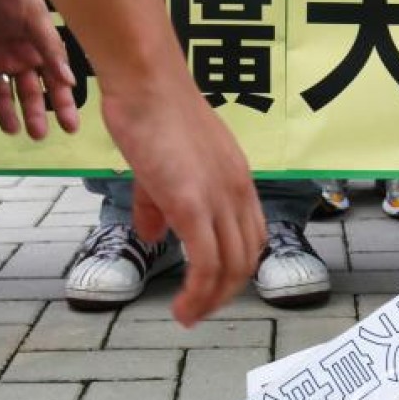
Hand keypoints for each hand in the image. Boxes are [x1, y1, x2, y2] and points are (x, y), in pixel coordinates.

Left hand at [0, 0, 78, 138]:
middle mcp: (19, 58)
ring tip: (11, 129)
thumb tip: (70, 82)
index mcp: (38, 48)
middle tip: (38, 135)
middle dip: (34, 114)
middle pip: (29, 93)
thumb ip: (49, 49)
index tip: (70, 127)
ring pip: (3, 94)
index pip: (54, 82)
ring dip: (8, 112)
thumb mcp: (33, 17)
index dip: (63, 104)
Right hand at [107, 83, 265, 326]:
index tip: (213, 289)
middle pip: (247, 259)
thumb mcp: (162, 166)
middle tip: (198, 312)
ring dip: (211, 301)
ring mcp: (219, 199)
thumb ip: (159, 205)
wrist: (146, 83)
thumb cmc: (151, 112)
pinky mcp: (192, 205)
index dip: (236, 270)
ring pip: (230, 268)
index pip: (252, 237)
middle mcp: (238, 192)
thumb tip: (151, 235)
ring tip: (188, 316)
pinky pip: (205, 263)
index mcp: (237, 181)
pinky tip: (182, 307)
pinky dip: (198, 293)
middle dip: (225, 293)